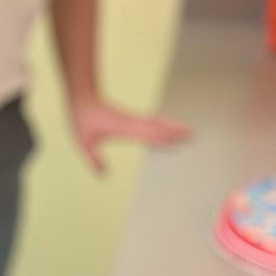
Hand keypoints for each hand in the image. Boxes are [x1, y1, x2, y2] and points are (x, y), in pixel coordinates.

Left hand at [70, 96, 190, 173]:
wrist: (82, 99)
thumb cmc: (82, 120)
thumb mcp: (84, 143)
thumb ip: (94, 160)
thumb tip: (104, 176)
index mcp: (122, 127)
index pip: (145, 133)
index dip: (160, 138)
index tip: (175, 142)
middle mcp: (130, 121)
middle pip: (157, 125)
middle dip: (174, 129)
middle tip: (192, 134)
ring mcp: (132, 118)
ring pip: (156, 120)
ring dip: (172, 124)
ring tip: (187, 129)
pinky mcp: (131, 117)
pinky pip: (151, 120)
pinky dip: (162, 123)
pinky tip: (169, 127)